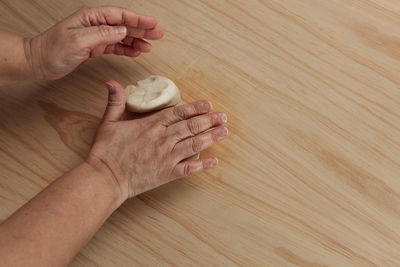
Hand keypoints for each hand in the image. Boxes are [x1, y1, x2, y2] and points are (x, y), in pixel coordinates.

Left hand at [25, 6, 163, 79]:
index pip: (119, 16)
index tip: (152, 23)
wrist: (39, 62)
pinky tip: (135, 52)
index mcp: (91, 17)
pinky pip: (115, 47)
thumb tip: (122, 31)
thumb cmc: (52, 49)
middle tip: (157, 34)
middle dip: (142, 30)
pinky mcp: (94, 48)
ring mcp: (95, 36)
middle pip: (124, 25)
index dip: (138, 19)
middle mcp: (95, 25)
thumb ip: (102, 35)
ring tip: (149, 47)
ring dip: (136, 42)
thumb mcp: (79, 41)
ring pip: (121, 37)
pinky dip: (126, 50)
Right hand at [87, 81, 227, 199]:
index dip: (195, 108)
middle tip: (223, 117)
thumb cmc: (106, 152)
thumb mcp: (108, 123)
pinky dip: (203, 165)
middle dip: (209, 120)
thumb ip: (115, 102)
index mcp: (151, 125)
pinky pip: (190, 169)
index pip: (178, 112)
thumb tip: (112, 82)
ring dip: (211, 137)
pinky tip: (215, 160)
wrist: (105, 179)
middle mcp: (163, 139)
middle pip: (191, 127)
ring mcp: (167, 157)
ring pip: (194, 144)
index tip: (208, 104)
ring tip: (224, 132)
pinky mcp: (167, 173)